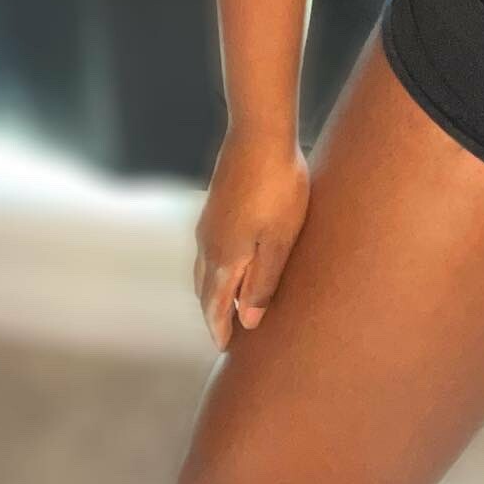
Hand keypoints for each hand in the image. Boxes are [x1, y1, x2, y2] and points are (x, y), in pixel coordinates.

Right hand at [193, 124, 311, 350]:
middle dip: (214, 313)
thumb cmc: (278, 188)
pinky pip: (209, 246)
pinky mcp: (215, 202)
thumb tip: (248, 320)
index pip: (215, 307)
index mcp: (223, 259)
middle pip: (205, 290)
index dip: (221, 330)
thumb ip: (263, 282)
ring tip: (229, 300)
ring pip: (205, 267)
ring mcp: (208, 221)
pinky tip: (231, 256)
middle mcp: (208, 244)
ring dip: (213, 288)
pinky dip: (216, 264)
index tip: (228, 349)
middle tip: (228, 331)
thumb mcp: (279, 241)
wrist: (259, 134)